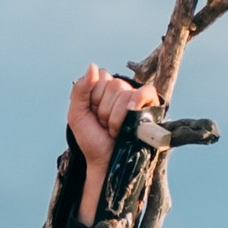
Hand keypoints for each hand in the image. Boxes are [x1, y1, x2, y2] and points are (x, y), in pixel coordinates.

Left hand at [66, 65, 147, 221]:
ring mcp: (136, 98)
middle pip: (113, 85)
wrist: (106, 161)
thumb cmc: (92, 140)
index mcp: (103, 88)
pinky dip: (136, 104)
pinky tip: (131, 118)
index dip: (94, 98)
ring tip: (115, 129)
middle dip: (104, 110)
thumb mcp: (77, 114)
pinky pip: (146, 92)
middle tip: (104, 125)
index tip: (93, 115)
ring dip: (116, 117)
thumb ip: (80, 90)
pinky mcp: (150, 106)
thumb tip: (93, 66)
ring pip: (125, 92)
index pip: (100, 76)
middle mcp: (121, 90)